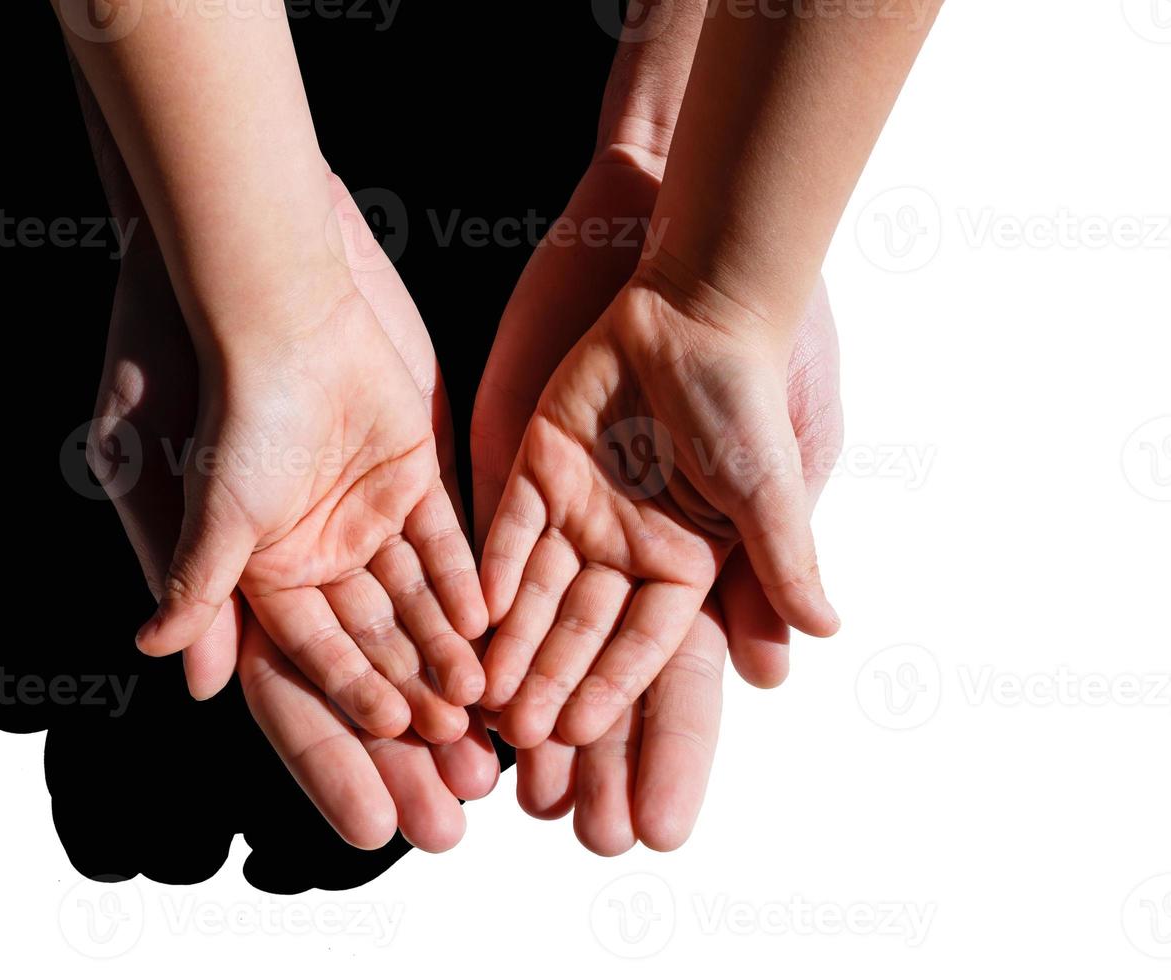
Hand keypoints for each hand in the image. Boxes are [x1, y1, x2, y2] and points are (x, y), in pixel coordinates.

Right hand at [89, 172, 498, 849]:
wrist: (264, 285)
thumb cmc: (211, 386)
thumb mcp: (193, 491)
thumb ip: (193, 577)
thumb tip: (172, 663)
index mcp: (249, 574)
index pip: (301, 681)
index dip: (340, 740)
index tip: (381, 804)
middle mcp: (307, 554)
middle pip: (369, 661)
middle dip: (409, 728)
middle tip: (455, 798)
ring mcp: (361, 513)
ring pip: (416, 611)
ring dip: (449, 668)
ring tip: (491, 730)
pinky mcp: (409, 468)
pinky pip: (447, 543)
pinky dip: (471, 590)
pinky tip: (500, 640)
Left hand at [480, 263, 841, 752]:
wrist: (695, 307)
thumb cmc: (744, 396)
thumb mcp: (772, 486)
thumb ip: (784, 561)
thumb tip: (827, 631)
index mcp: (686, 560)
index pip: (643, 640)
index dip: (611, 686)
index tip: (578, 733)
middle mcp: (629, 544)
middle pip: (582, 627)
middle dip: (551, 681)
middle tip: (518, 736)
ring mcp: (580, 507)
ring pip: (537, 589)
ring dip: (511, 640)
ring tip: (481, 693)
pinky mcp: (539, 466)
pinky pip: (507, 527)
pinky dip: (489, 569)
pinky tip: (468, 613)